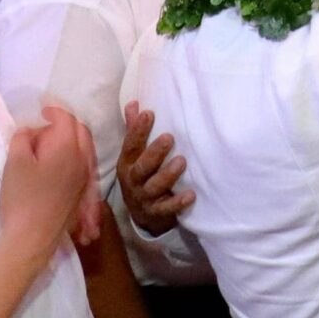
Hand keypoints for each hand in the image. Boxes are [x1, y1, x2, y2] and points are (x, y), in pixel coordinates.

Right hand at [1, 106, 98, 255]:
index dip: (54, 111)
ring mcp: (86, 176)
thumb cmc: (22, 197)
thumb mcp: (14, 161)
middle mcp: (83, 159)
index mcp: (68, 147)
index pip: (67, 119)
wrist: (33, 237)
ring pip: (85, 148)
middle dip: (65, 124)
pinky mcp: (83, 191)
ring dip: (71, 140)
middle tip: (44, 128)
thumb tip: (31, 130)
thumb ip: (22, 137)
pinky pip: (84, 164)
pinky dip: (74, 156)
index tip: (41, 111)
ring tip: (48, 146)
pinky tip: (58, 164)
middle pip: (81, 131)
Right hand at [116, 102, 192, 235]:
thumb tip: (134, 103)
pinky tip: (191, 195)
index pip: (130, 145)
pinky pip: (167, 209)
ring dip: (168, 175)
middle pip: (142, 167)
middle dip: (154, 152)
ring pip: (154, 187)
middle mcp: (133, 180)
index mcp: (127, 163)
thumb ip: (134, 130)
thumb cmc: (140, 175)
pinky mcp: (156, 213)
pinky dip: (178, 202)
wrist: (141, 214)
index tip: (149, 113)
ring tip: (182, 161)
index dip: (138, 130)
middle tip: (170, 137)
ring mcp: (144, 198)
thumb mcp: (134, 155)